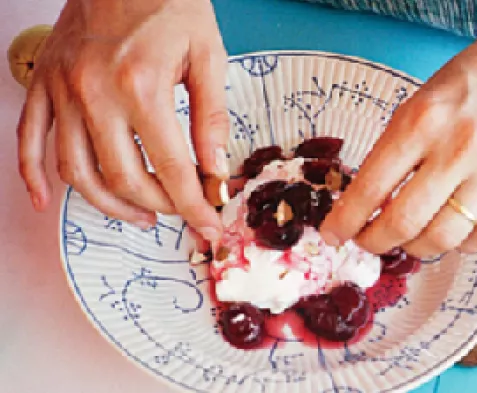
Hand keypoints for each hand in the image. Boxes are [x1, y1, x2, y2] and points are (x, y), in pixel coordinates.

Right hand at [17, 0, 228, 240]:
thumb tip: (215, 170)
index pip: (170, 167)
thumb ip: (212, 118)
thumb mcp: (207, 55)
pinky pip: (28, 141)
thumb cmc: (170, 2)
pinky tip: (46, 201)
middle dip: (158, 206)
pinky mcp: (43, 83)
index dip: (193, 205)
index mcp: (141, 85)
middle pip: (122, 177)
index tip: (209, 228)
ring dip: (108, 204)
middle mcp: (94, 93)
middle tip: (179, 210)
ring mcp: (61, 90)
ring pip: (75, 171)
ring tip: (139, 215)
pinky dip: (34, 177)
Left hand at [320, 40, 476, 256]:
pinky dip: (459, 245)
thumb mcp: (417, 106)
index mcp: (422, 122)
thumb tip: (365, 205)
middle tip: (368, 242)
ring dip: (416, 248)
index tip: (332, 235)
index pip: (371, 187)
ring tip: (409, 239)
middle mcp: (459, 148)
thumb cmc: (470, 86)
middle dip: (375, 242)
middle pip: (404, 222)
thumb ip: (392, 153)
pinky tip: (451, 231)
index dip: (346, 221)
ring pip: (443, 239)